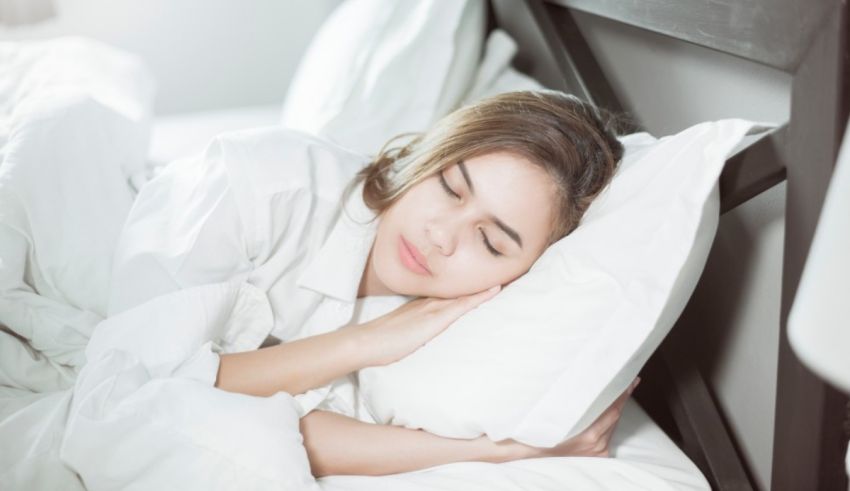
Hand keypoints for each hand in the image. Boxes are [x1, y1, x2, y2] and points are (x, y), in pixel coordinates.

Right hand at [352, 285, 500, 366]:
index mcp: (423, 305)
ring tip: (510, 275)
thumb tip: (420, 336)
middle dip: (483, 281)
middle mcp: (430, 302)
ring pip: (465, 293)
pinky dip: (479, 296)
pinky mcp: (434, 319)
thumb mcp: (402, 333)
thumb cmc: (379, 343)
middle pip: (462, 289)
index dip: (471, 287)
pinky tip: (495, 290)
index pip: (452, 294)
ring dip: (486, 285)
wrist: (365, 343)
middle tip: (508, 270)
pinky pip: (462, 305)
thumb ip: (414, 330)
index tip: (492, 279)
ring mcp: (432, 309)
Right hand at [496, 377, 640, 460]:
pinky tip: (607, 408)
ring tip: (619, 389)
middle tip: (628, 378)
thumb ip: (567, 399)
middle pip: (615, 415)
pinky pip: (607, 433)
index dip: (622, 391)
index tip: (630, 376)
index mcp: (589, 434)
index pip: (613, 408)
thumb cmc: (531, 432)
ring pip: (612, 424)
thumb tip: (578, 379)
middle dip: (621, 396)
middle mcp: (596, 444)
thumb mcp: (549, 410)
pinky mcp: (595, 455)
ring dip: (614, 407)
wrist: (519, 454)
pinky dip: (608, 420)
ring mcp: (597, 451)